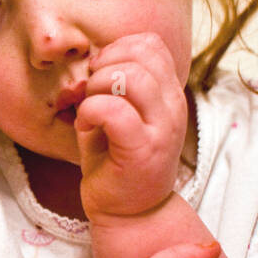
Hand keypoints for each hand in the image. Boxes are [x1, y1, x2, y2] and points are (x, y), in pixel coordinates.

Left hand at [74, 32, 188, 219]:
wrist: (129, 213)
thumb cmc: (116, 160)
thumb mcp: (119, 113)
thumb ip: (114, 82)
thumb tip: (94, 57)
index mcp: (168, 93)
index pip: (151, 44)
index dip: (117, 49)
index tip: (99, 74)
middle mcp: (172, 107)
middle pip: (141, 54)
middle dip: (104, 66)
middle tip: (91, 92)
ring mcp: (162, 129)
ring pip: (130, 77)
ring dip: (97, 87)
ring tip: (89, 109)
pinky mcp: (143, 151)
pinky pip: (115, 111)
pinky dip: (91, 110)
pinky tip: (85, 125)